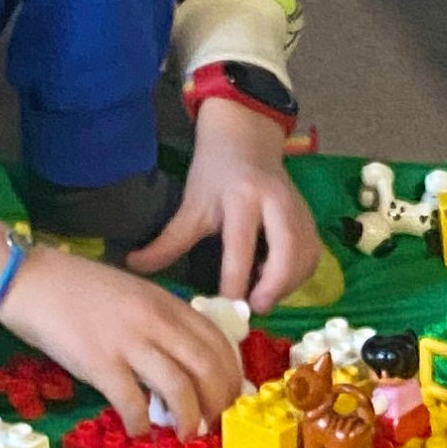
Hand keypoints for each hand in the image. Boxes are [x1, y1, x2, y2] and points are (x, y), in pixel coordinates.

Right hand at [0, 229, 243, 439]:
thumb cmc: (80, 290)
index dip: (231, 377)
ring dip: (189, 419)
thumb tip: (186, 363)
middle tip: (213, 423)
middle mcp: (155, 321)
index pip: (218, 343)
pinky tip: (138, 431)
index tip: (229, 398)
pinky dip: (141, 424)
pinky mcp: (99, 363)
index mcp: (167, 304)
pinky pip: (132, 402)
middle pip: (208, 368)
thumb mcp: (135, 296)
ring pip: (180, 388)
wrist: (30, 279)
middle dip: (219, 403)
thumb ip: (163, 323)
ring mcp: (128, 342)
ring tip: (185, 435)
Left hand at [129, 96, 325, 310]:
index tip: (224, 308)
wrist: (246, 138)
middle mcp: (277, 202)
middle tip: (254, 309)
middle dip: (274, 286)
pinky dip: (297, 277)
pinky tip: (276, 285)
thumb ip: (168, 240)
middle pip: (287, 252)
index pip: (241, 246)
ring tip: (261, 298)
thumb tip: (134, 267)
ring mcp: (299, 210)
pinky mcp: (310, 220)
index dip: (235, 281)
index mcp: (243, 196)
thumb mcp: (191, 203)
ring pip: (304, 257)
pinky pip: (311, 257)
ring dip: (286, 286)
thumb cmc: (215, 171)